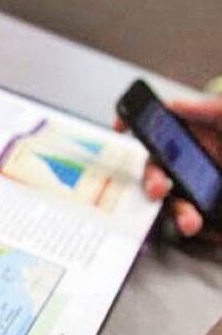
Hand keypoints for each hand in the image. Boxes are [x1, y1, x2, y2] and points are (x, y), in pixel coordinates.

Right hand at [117, 97, 221, 238]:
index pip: (155, 130)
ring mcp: (201, 190)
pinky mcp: (214, 215)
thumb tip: (174, 104)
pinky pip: (199, 224)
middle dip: (151, 181)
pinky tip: (215, 229)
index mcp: (193, 136)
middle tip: (158, 189)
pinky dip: (206, 230)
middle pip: (157, 171)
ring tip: (191, 222)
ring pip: (174, 203)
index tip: (122, 128)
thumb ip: (209, 109)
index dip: (133, 126)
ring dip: (178, 213)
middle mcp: (191, 163)